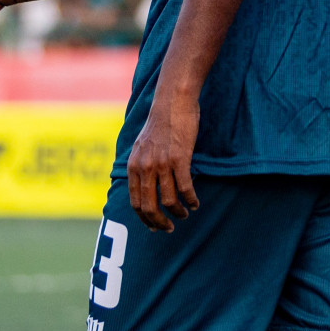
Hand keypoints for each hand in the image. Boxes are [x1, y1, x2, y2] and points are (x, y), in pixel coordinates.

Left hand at [127, 96, 200, 231]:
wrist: (172, 102)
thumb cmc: (160, 122)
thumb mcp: (142, 146)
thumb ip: (141, 164)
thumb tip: (143, 181)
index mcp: (133, 166)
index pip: (135, 201)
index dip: (144, 218)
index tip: (153, 226)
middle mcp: (145, 168)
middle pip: (149, 206)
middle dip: (159, 222)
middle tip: (168, 228)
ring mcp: (162, 164)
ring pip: (168, 199)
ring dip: (178, 212)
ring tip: (185, 214)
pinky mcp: (179, 159)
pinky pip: (185, 187)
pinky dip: (191, 199)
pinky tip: (196, 203)